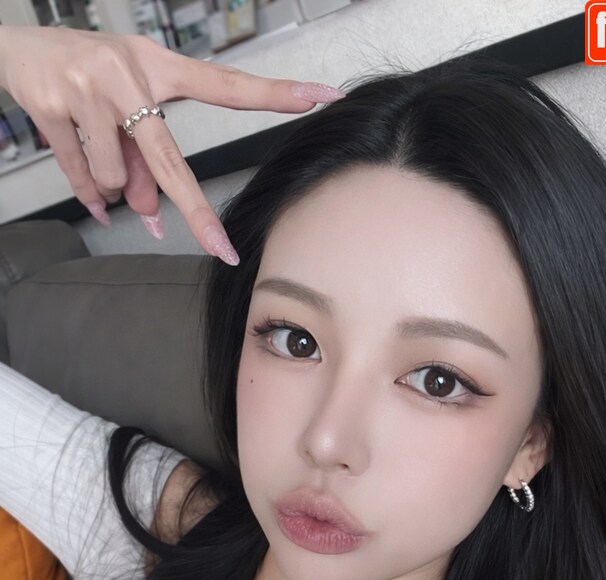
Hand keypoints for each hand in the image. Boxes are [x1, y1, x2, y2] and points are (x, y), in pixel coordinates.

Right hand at [0, 26, 344, 262]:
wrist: (17, 48)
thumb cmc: (84, 73)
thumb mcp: (126, 106)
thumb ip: (144, 160)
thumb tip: (152, 213)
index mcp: (159, 67)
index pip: (226, 84)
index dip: (274, 94)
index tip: (319, 97)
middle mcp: (130, 74)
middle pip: (171, 162)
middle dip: (196, 214)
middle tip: (221, 249)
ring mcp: (91, 89)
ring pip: (117, 178)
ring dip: (111, 185)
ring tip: (97, 152)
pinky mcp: (56, 107)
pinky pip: (81, 176)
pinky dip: (85, 192)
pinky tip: (85, 181)